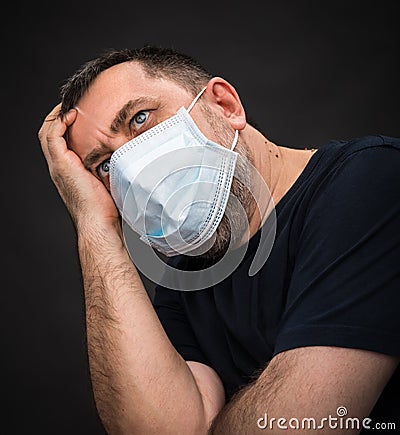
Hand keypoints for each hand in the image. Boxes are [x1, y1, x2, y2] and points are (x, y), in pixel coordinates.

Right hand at [38, 103, 119, 230]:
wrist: (99, 223)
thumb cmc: (106, 208)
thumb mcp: (108, 181)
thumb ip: (110, 167)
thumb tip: (128, 157)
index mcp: (68, 170)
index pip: (59, 141)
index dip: (66, 125)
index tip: (80, 114)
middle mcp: (59, 166)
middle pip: (49, 133)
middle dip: (59, 116)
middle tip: (73, 105)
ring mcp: (58, 166)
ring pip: (47, 132)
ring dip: (57, 116)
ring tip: (71, 105)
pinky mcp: (62, 165)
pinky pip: (53, 137)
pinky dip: (59, 123)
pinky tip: (72, 115)